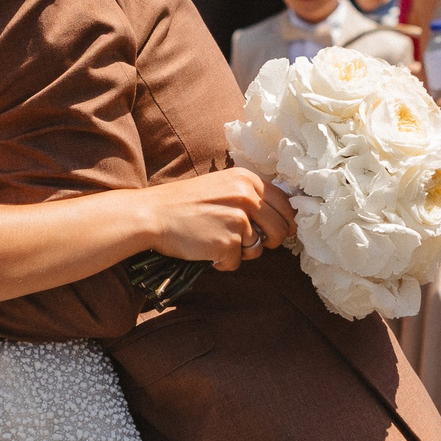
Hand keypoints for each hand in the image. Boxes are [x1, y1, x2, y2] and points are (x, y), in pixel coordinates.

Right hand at [146, 167, 293, 269]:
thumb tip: (279, 217)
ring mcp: (239, 219)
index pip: (286, 204)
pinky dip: (222, 261)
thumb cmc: (184, 203)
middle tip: (250, 244)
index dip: (286, 221)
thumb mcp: (221, 186)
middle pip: (281, 228)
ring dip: (241, 252)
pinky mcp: (228, 242)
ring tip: (217, 241)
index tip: (283, 231)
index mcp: (247, 179)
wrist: (153, 214)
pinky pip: (236, 262)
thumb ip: (248, 196)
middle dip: (271, 241)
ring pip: (258, 248)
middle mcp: (247, 196)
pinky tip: (205, 249)